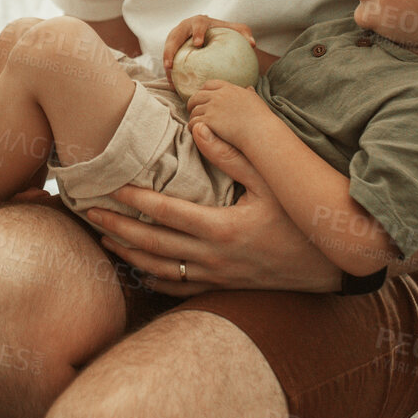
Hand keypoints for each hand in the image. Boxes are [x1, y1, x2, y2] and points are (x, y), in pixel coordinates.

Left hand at [86, 120, 341, 295]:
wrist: (328, 268)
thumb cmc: (301, 219)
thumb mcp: (272, 183)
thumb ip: (233, 157)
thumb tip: (199, 128)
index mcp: (222, 228)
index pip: (167, 212)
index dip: (136, 200)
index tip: (112, 187)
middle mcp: (213, 257)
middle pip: (153, 243)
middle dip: (118, 226)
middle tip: (89, 211)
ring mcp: (216, 277)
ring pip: (160, 268)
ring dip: (128, 253)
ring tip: (102, 236)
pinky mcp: (221, 288)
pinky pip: (179, 288)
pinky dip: (153, 278)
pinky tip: (136, 268)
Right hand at [162, 15, 256, 74]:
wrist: (209, 32)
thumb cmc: (223, 31)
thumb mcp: (235, 30)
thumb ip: (243, 33)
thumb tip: (252, 44)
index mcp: (199, 21)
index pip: (197, 25)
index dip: (196, 33)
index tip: (198, 44)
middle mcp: (184, 28)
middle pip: (174, 37)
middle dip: (171, 49)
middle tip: (171, 64)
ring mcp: (175, 37)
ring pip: (167, 48)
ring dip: (166, 61)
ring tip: (169, 76)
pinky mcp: (172, 47)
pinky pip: (168, 58)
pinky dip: (170, 71)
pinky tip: (174, 85)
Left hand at [185, 80, 276, 150]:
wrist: (260, 131)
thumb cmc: (260, 118)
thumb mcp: (255, 100)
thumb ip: (248, 93)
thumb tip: (249, 88)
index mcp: (229, 89)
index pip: (210, 84)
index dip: (204, 91)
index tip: (203, 97)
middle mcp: (219, 95)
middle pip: (198, 96)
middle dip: (193, 102)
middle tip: (192, 110)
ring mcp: (213, 107)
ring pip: (194, 110)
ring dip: (193, 116)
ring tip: (194, 122)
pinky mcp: (209, 120)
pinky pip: (194, 122)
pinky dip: (192, 126)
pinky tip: (194, 131)